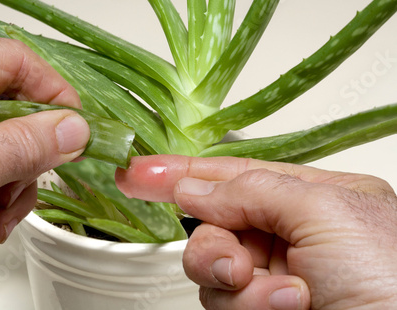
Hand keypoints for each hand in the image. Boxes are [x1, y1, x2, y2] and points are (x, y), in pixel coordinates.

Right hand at [116, 155, 396, 308]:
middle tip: (235, 265)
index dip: (182, 171)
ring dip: (237, 285)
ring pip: (213, 269)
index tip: (139, 172)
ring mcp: (277, 277)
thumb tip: (194, 186)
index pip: (233, 173)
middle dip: (213, 246)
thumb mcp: (327, 212)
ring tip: (288, 298)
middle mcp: (291, 236)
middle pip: (214, 225)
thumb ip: (252, 189)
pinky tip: (289, 309)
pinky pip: (224, 303)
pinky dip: (248, 307)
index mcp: (314, 197)